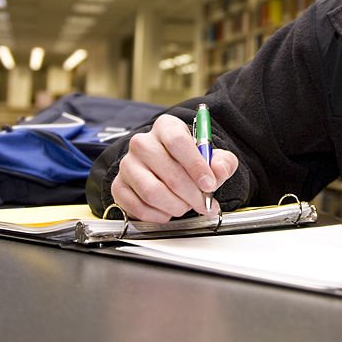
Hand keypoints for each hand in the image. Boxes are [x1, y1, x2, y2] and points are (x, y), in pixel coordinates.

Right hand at [110, 114, 238, 222]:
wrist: (169, 169)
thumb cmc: (189, 161)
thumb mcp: (213, 157)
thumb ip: (222, 162)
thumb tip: (219, 171)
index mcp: (166, 127)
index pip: (177, 141)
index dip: (196, 166)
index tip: (210, 184)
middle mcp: (142, 142)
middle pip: (168, 171)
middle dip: (191, 194)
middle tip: (203, 203)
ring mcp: (127, 164)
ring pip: (152, 191)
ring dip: (175, 206)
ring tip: (186, 206)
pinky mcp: (119, 186)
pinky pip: (137, 207)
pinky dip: (158, 215)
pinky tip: (169, 212)